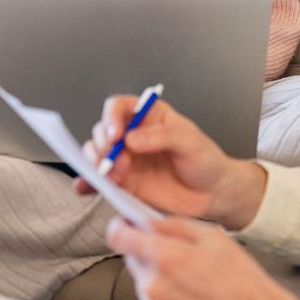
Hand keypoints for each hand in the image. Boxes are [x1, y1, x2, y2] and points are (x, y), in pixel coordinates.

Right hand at [79, 95, 266, 230]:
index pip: (119, 107)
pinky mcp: (124, 182)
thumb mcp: (190, 141)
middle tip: (115, 158)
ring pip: (96, 155)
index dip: (111, 117)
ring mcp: (126, 159)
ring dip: (96, 163)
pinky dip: (88, 184)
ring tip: (113, 174)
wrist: (212, 192)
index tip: (115, 133)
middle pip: (102, 131)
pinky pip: (100, 180)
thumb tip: (133, 139)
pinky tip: (86, 187)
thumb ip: (162, 136)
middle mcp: (132, 135)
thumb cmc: (205, 160)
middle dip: (102, 144)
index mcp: (148, 116)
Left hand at [107, 216, 299, 299]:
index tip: (126, 225)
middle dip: (149, 253)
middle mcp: (154, 286)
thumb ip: (175, 225)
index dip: (120, 227)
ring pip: (143, 283)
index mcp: (166, 258)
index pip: (119, 237)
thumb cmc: (241, 280)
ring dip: (158, 278)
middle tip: (181, 257)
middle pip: (132, 259)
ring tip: (192, 282)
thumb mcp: (214, 237)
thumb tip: (149, 221)